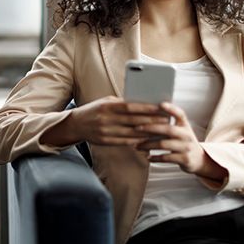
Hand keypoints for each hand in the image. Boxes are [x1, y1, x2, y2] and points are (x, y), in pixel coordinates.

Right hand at [42, 96, 167, 146]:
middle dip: (151, 121)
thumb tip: (142, 104)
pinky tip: (148, 139)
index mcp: (107, 106)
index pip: (130, 107)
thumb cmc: (94, 110)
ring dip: (148, 132)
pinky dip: (137, 141)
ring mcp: (105, 132)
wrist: (76, 124)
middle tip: (166, 120)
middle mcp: (106, 119)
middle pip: (133, 121)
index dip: (146, 108)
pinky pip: (125, 142)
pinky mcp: (105, 142)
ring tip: (161, 131)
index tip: (160, 108)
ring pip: (131, 133)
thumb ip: (121, 103)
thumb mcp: (105, 102)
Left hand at [135, 102, 226, 180]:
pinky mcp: (184, 159)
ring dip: (147, 145)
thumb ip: (169, 124)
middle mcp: (187, 135)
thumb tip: (147, 114)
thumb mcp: (181, 131)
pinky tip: (147, 157)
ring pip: (163, 144)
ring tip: (136, 146)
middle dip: (150, 128)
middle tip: (136, 128)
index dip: (171, 108)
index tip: (161, 104)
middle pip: (168, 129)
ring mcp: (186, 147)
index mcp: (185, 125)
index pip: (180, 114)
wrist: (199, 160)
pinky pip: (166, 158)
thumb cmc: (183, 142)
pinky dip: (155, 158)